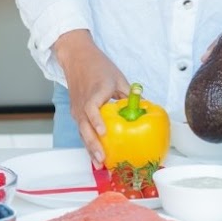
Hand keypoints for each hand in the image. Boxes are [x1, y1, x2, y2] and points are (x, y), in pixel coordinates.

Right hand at [52, 30, 128, 166]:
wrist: (76, 57)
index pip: (91, 108)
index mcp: (95, 92)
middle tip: (102, 158)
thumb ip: (129, 94)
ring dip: (89, 148)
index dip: (96, 120)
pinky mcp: (76, 112)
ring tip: (99, 163)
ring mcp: (77, 109)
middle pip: (85, 126)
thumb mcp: (118, 77)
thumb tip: (144, 108)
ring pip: (82, 131)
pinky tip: (95, 154)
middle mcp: (83, 103)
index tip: (103, 132)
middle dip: (93, 144)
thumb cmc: (97, 65)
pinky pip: (81, 129)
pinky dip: (87, 142)